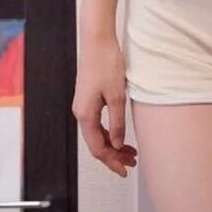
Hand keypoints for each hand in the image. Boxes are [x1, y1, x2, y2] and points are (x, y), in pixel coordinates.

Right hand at [72, 35, 137, 177]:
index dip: (111, 162)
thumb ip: (117, 121)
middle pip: (96, 143)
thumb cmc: (106, 63)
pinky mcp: (87, 98)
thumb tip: (117, 143)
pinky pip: (96, 123)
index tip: (125, 170)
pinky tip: (119, 134)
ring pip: (96, 134)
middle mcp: (81, 112)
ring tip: (129, 151)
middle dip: (113, 156)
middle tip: (131, 163)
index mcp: (86, 115)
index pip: (98, 148)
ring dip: (112, 144)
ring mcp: (83, 105)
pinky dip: (108, 132)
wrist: (97, 41)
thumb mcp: (117, 95)